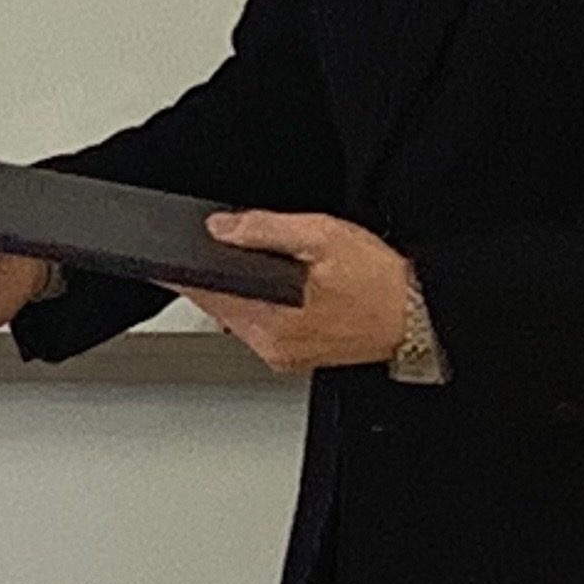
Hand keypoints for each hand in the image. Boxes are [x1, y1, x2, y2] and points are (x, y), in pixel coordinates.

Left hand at [187, 210, 413, 372]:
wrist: (420, 313)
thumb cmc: (380, 280)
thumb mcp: (321, 235)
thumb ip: (264, 228)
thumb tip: (220, 226)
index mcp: (271, 321)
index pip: (205, 293)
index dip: (183, 270)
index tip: (164, 256)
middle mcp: (272, 346)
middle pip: (217, 305)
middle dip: (218, 275)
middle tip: (232, 244)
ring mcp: (282, 355)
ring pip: (237, 316)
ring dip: (240, 290)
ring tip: (270, 265)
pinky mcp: (294, 356)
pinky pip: (260, 326)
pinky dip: (260, 305)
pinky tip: (283, 288)